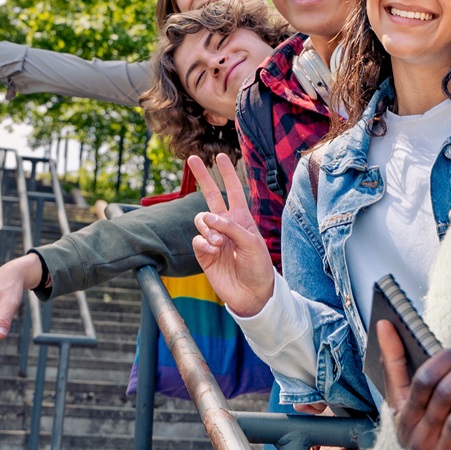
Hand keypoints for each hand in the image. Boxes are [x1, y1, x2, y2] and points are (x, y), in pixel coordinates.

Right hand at [188, 152, 275, 317]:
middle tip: (193, 159)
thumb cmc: (258, 266)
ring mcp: (213, 238)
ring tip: (219, 243)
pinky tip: (213, 251)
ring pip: (201, 220)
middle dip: (203, 177)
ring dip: (208, 228)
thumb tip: (208, 217)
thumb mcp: (251, 243)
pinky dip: (203, 243)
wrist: (252, 293)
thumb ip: (231, 227)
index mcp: (241, 219)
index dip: (228, 174)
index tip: (221, 156)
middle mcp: (226, 225)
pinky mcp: (204, 254)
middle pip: (210, 196)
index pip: (233, 191)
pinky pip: (197, 240)